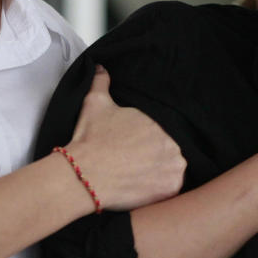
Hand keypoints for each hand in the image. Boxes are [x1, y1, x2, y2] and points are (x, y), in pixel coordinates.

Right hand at [64, 65, 185, 210]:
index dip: (150, 140)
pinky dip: (160, 189)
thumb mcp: (95, 103)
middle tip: (134, 162)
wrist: (82, 174)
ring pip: (173, 169)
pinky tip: (142, 186)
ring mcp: (175, 166)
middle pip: (170, 150)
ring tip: (138, 175)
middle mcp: (174, 143)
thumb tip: (101, 67)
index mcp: (162, 122)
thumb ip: (102, 82)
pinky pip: (171, 189)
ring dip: (160, 171)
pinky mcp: (171, 188)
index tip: (136, 147)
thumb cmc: (90, 139)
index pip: (165, 131)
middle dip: (156, 155)